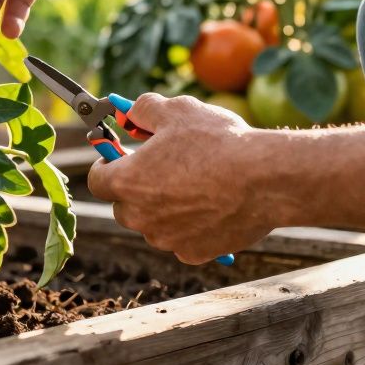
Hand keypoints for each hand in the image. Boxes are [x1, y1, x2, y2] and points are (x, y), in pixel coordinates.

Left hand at [86, 93, 280, 264]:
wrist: (266, 179)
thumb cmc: (218, 142)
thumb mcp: (176, 110)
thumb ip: (143, 110)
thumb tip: (131, 112)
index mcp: (127, 182)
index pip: (97, 180)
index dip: (107, 166)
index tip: (121, 158)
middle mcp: (140, 216)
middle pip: (123, 206)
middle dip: (136, 189)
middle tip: (161, 170)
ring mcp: (166, 239)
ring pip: (153, 224)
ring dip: (163, 209)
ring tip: (195, 185)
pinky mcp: (193, 254)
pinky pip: (181, 240)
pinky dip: (190, 227)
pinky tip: (212, 206)